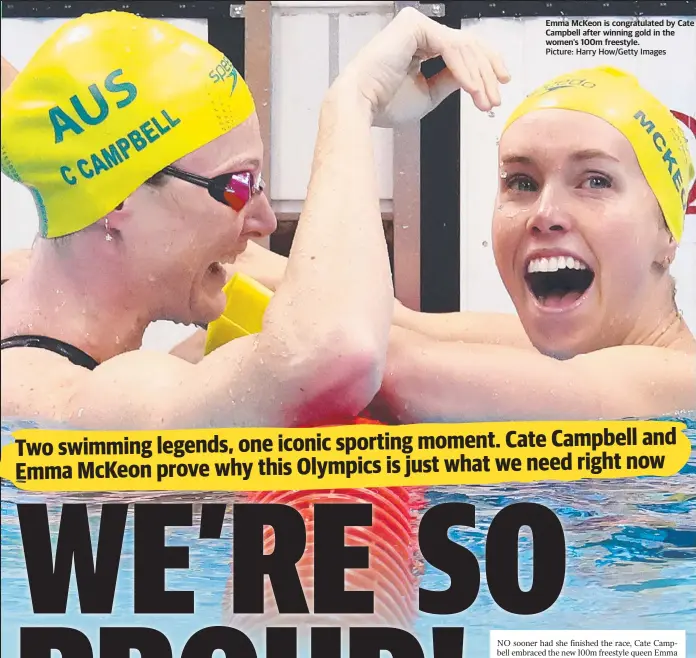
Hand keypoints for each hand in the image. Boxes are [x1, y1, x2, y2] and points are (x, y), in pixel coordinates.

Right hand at [337, 7, 509, 125]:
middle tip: (498, 94)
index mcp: (419, 47)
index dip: (484, 68)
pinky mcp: (414, 25)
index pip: (460, 51)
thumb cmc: (385, 103)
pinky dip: (465, 70)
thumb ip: (451, 80)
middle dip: (487, 71)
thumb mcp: (429, 94)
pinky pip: (450, 47)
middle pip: (467, 45)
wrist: (361, 104)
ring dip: (478, 76)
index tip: (498, 87)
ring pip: (463, 47)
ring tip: (485, 99)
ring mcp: (416, 25)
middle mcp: (418, 32)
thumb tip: (473, 77)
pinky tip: (472, 88)